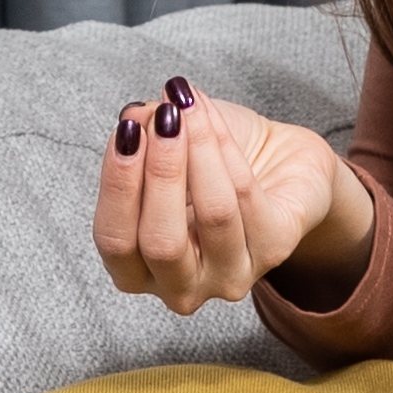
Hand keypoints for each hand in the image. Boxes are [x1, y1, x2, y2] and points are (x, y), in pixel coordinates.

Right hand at [89, 75, 368, 318]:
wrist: (276, 163)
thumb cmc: (210, 164)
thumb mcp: (165, 148)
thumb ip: (142, 137)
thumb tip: (136, 118)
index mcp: (138, 270)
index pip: (116, 242)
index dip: (118, 186)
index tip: (126, 131)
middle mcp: (181, 286)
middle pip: (161, 242)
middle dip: (160, 173)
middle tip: (162, 119)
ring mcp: (230, 275)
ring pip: (213, 215)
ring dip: (198, 150)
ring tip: (188, 106)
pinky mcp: (274, 250)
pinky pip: (247, 196)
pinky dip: (226, 146)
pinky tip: (213, 115)